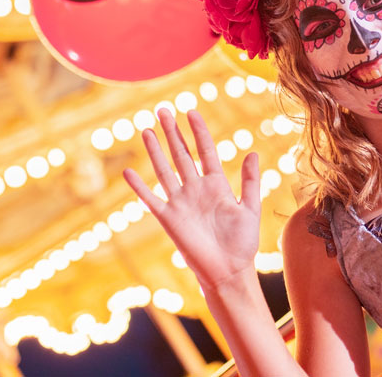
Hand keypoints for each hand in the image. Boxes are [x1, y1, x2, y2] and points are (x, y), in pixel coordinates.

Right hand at [123, 109, 260, 290]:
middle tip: (163, 110)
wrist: (229, 271)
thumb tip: (253, 152)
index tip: (191, 111)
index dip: (198, 132)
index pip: (206, 151)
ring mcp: (181, 202)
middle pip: (181, 155)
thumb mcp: (250, 209)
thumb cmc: (242, 243)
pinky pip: (151, 199)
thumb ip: (250, 181)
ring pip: (165, 170)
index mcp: (217, 185)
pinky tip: (128, 172)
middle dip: (172, 133)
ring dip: (156, 151)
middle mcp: (196, 189)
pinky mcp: (169, 219)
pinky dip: (139, 187)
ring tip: (147, 130)